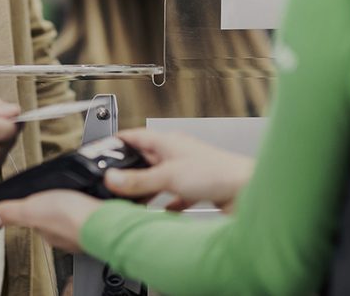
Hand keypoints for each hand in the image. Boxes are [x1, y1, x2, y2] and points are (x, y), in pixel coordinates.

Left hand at [0, 190, 99, 253]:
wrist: (104, 217)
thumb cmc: (71, 217)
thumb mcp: (33, 209)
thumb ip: (11, 212)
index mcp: (48, 232)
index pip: (36, 219)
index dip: (35, 206)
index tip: (37, 197)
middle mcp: (65, 234)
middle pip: (55, 215)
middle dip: (56, 203)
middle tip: (57, 190)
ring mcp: (83, 227)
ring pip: (73, 213)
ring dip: (73, 202)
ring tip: (74, 190)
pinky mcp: (99, 216)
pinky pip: (90, 208)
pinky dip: (88, 202)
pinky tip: (90, 194)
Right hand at [105, 128, 254, 211]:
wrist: (248, 190)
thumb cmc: (217, 171)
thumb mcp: (169, 176)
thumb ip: (139, 180)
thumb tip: (112, 178)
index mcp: (168, 142)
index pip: (136, 136)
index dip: (118, 141)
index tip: (102, 149)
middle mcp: (177, 154)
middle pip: (146, 159)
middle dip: (130, 170)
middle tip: (113, 180)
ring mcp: (187, 171)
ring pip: (159, 179)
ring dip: (146, 189)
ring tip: (132, 200)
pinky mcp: (197, 188)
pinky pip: (174, 196)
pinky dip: (165, 205)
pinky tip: (160, 213)